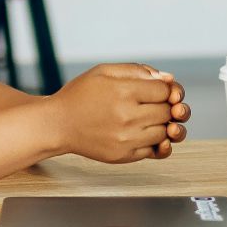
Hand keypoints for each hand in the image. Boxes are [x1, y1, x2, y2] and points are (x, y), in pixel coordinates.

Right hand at [49, 64, 189, 162]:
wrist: (57, 124)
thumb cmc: (81, 94)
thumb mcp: (104, 71)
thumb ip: (137, 70)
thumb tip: (168, 79)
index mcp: (124, 91)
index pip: (165, 90)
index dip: (164, 88)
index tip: (154, 90)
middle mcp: (127, 116)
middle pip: (167, 111)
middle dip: (165, 105)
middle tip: (151, 104)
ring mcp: (126, 139)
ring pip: (165, 132)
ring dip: (161, 124)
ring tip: (145, 118)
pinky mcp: (124, 155)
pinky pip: (154, 149)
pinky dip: (154, 141)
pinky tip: (141, 132)